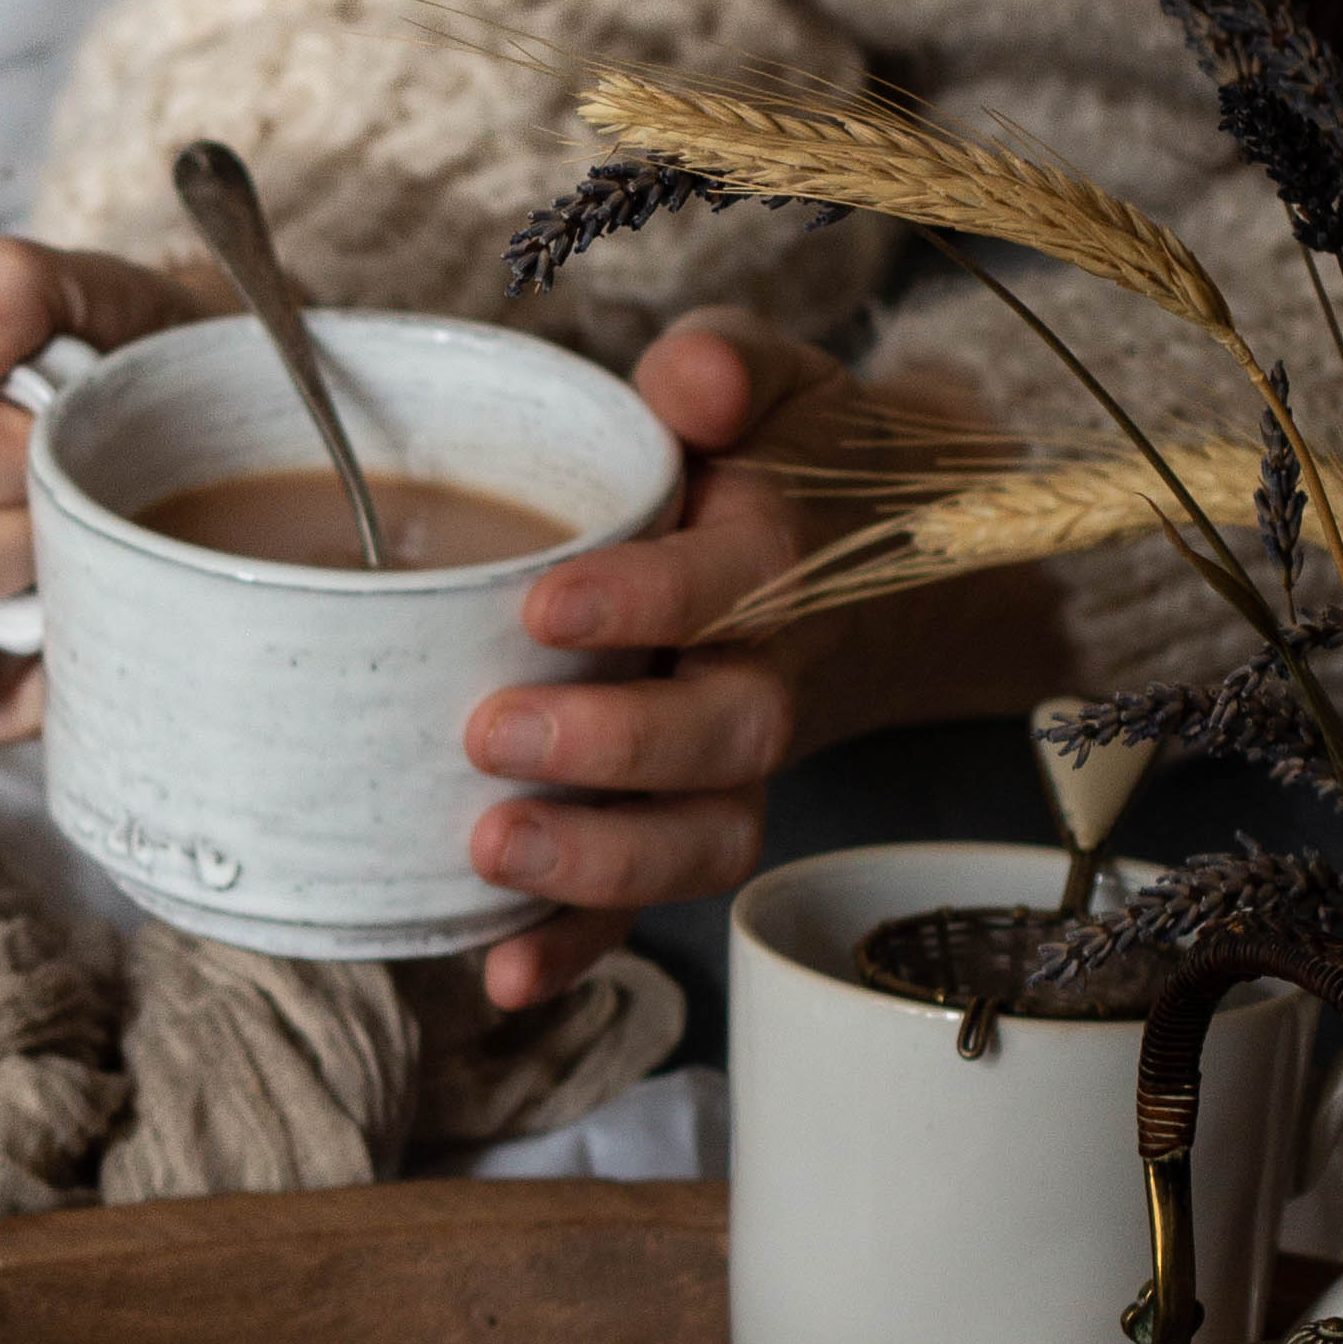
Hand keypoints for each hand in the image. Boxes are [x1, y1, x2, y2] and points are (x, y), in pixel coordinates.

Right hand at [0, 233, 210, 744]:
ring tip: (50, 559)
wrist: (134, 426)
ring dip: (18, 618)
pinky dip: (19, 687)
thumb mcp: (78, 287)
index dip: (5, 458)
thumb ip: (1, 290)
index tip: (54, 433)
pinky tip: (36, 621)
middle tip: (66, 503)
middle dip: (22, 541)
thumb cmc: (97, 355)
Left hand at [465, 311, 1053, 1009]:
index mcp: (783, 559)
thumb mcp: (760, 379)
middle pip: (725, 739)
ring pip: (701, 843)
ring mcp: (732, 769)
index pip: (733, 583)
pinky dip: (582, 949)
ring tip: (490, 855)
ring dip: (601, 869)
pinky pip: (648, 904)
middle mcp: (771, 675)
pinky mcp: (685, 825)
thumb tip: (694, 380)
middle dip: (614, 752)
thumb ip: (724, 365)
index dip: (646, 598)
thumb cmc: (767, 453)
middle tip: (491, 733)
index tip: (545, 600)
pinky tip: (502, 978)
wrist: (853, 554)